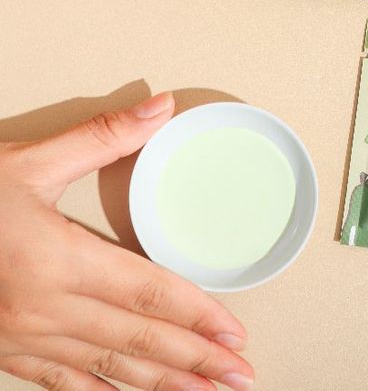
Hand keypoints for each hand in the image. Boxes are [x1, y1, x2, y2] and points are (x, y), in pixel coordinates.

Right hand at [0, 93, 253, 390]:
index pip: (147, 293)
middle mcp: (46, 308)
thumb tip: (162, 106)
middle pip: (137, 340)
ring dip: (162, 386)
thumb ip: (103, 135)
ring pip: (106, 371)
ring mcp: (23, 338)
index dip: (197, 315)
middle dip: (195, 361)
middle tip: (241, 377)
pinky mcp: (5, 351)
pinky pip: (62, 384)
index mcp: (58, 259)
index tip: (235, 334)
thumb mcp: (30, 160)